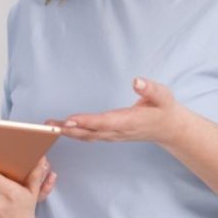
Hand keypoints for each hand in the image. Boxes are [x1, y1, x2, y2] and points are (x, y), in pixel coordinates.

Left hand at [47, 77, 186, 145]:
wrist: (169, 129)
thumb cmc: (164, 109)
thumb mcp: (163, 96)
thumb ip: (150, 89)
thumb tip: (137, 81)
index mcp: (130, 121)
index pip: (105, 122)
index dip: (86, 122)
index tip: (69, 120)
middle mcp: (119, 131)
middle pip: (90, 133)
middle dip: (68, 130)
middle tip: (48, 126)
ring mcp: (113, 135)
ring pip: (87, 137)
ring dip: (67, 133)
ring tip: (48, 127)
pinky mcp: (110, 135)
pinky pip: (89, 137)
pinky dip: (74, 134)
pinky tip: (61, 130)